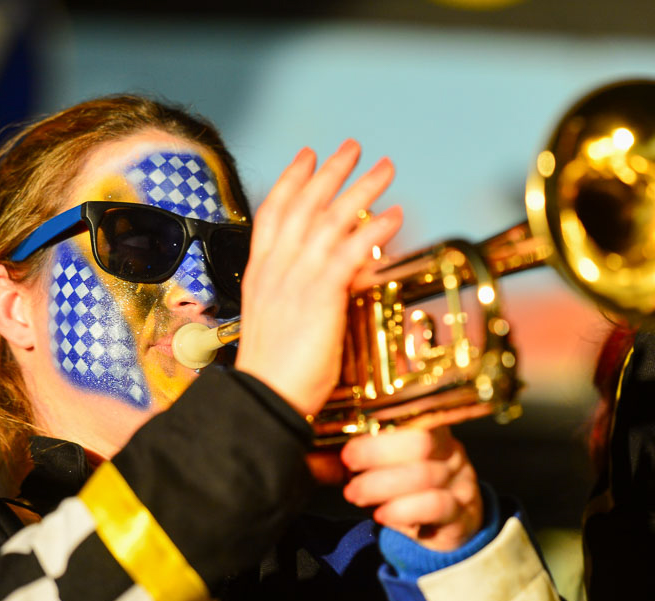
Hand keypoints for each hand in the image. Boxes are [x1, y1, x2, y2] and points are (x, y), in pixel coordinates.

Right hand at [234, 140, 401, 416]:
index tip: (306, 156)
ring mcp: (296, 278)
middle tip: (353, 147)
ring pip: (330, 218)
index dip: (291, 180)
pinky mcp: (319, 294)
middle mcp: (276, 268)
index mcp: (261, 274)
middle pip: (304, 204)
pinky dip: (373, 228)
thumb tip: (343, 278)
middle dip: (330, 171)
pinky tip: (393, 214)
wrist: (262, 400)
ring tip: (385, 168)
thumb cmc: (274, 374)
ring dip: (361, 188)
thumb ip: (307, 296)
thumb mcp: (283, 324)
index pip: (273, 213)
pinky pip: (350, 250)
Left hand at [341, 426, 482, 551]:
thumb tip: (330, 438)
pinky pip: (434, 506)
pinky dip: (402, 510)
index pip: (416, 412)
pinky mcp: (461, 515)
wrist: (449, 524)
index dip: (384, 417)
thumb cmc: (411, 486)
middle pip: (421, 441)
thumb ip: (374, 447)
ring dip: (381, 485)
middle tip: (348, 461)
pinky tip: (381, 515)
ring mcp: (460, 483)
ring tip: (355, 493)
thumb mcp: (397, 460)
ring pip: (423, 476)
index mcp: (434, 430)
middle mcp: (451, 451)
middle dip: (377, 451)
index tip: (352, 427)